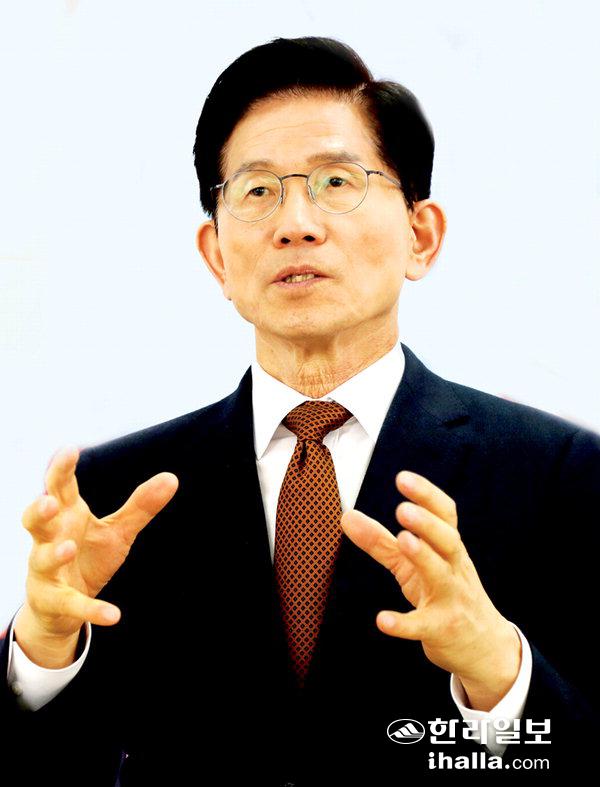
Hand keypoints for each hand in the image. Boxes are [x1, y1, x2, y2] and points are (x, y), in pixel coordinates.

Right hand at [19, 445, 177, 650]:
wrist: (63, 607)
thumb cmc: (86, 556)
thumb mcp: (117, 531)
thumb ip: (140, 506)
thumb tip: (172, 478)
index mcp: (66, 516)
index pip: (59, 488)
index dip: (61, 470)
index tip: (68, 450)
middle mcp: (50, 539)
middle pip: (35, 520)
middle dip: (39, 510)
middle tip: (50, 500)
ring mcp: (47, 571)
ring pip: (43, 559)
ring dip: (54, 554)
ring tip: (69, 546)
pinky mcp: (55, 601)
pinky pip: (72, 604)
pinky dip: (92, 609)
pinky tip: (114, 615)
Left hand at [340, 470, 520, 709]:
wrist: (484, 647)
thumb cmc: (444, 595)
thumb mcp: (412, 565)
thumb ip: (380, 541)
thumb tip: (346, 516)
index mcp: (448, 548)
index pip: (445, 515)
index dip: (427, 495)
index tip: (402, 478)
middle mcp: (454, 569)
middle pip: (448, 540)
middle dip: (428, 523)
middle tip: (402, 509)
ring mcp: (451, 599)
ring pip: (442, 575)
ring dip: (424, 556)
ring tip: (403, 540)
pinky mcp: (442, 630)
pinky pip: (424, 625)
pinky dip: (404, 623)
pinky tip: (382, 619)